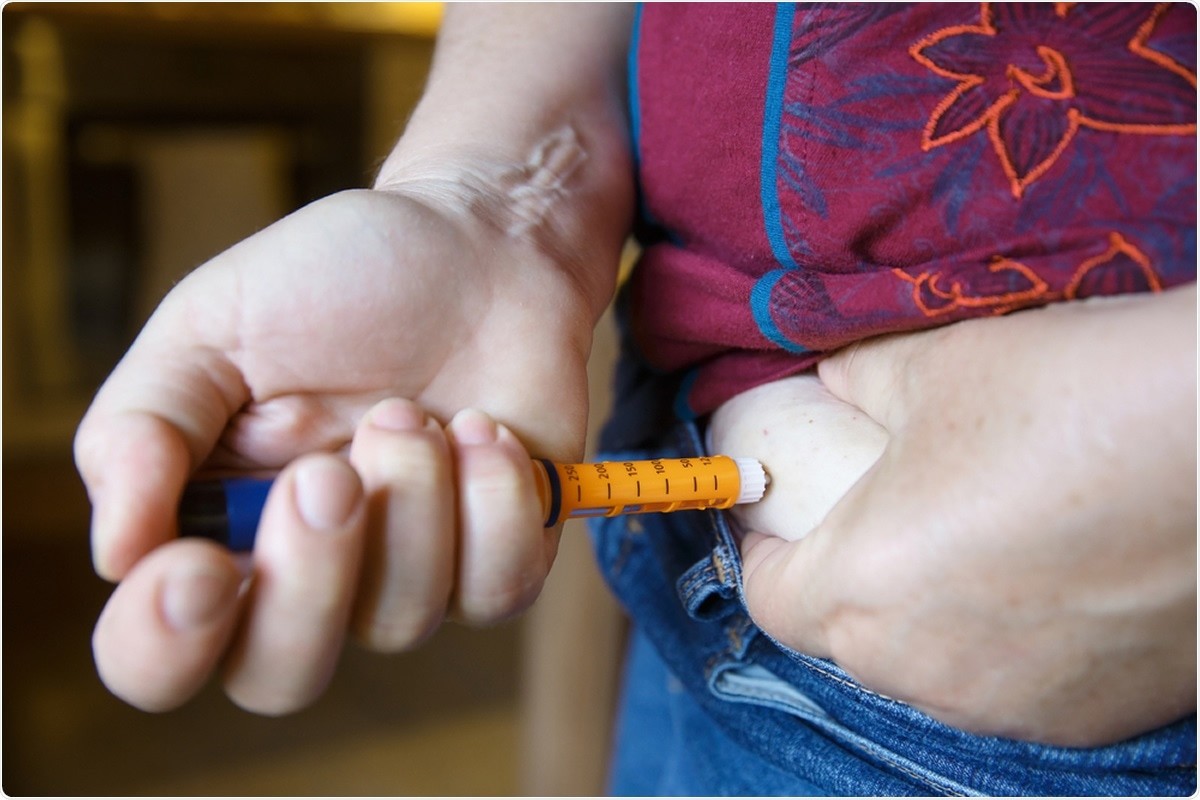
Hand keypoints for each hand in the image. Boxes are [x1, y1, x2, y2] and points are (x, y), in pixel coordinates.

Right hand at [75, 181, 613, 713]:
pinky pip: (497, 587)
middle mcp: (310, 568)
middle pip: (280, 676)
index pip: (161, 654)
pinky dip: (493, 504)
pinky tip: (484, 428)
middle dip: (307, 583)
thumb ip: (144, 429)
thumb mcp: (211, 328)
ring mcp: (410, 570)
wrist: (472, 243)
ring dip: (409, 503)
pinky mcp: (499, 553)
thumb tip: (117, 551)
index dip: (165, 643)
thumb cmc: (335, 281)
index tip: (195, 565)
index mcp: (216, 526)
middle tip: (328, 474)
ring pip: (399, 621)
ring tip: (410, 410)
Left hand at [735, 286, 1196, 746]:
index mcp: (862, 591)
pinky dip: (1012, 639)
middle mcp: (925, 671)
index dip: (767, 548)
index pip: (769, 596)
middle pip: (848, 634)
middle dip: (853, 574)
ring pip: (931, 664)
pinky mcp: (1096, 717)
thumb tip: (832, 385)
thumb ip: (857, 384)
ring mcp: (1015, 706)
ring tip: (982, 536)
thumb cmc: (1074, 396)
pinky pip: (1015, 681)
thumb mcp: (934, 367)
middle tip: (891, 508)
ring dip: (932, 611)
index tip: (787, 512)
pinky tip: (1057, 575)